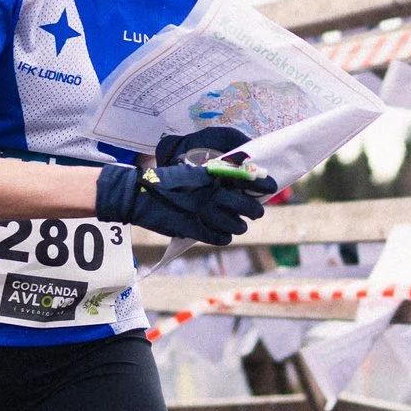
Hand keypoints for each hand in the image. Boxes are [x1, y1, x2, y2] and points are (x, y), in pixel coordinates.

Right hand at [95, 161, 276, 244]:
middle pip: (248, 206)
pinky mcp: (195, 230)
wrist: (138, 195)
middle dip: (255, 210)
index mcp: (210, 175)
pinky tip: (223, 234)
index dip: (264, 184)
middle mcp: (211, 193)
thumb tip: (241, 176)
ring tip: (239, 225)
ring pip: (237, 226)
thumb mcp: (190, 172)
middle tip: (256, 212)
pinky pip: (220, 238)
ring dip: (240, 226)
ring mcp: (203, 212)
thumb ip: (213, 175)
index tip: (272, 187)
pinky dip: (224, 237)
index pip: (247, 177)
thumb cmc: (165, 182)